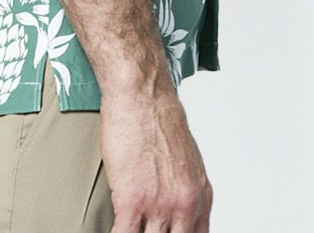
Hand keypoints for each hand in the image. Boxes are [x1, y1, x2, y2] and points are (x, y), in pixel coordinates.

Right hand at [99, 81, 213, 231]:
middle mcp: (185, 205)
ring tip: (131, 229)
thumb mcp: (188, 158)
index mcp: (200, 196)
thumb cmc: (158, 117)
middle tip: (147, 231)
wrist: (142, 95)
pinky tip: (113, 231)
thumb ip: (186, 188)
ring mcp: (160, 205)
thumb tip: (176, 205)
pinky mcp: (133, 200)